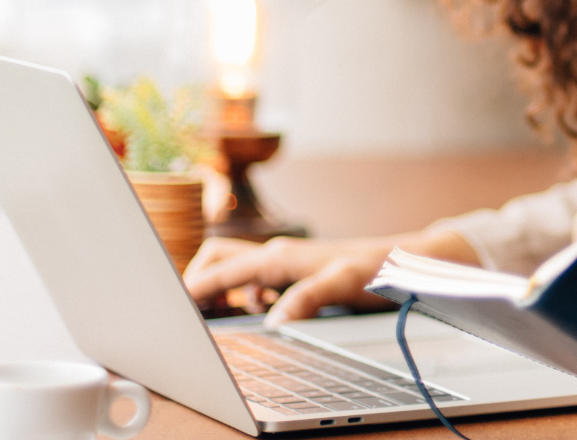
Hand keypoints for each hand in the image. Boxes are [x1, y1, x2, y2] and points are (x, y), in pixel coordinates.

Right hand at [185, 235, 411, 325]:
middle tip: (191, 311)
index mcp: (279, 257)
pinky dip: (243, 294)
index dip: (192, 288)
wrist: (405, 261)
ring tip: (217, 313)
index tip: (170, 306)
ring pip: (234, 268)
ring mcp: (284, 262)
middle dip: (198, 281)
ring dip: (220, 288)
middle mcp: (277, 255)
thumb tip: (274, 321)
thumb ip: (308, 299)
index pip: (221, 270)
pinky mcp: (294, 272)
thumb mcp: (343, 284)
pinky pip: (254, 280)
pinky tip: (258, 311)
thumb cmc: (377, 269)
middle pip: (217, 259)